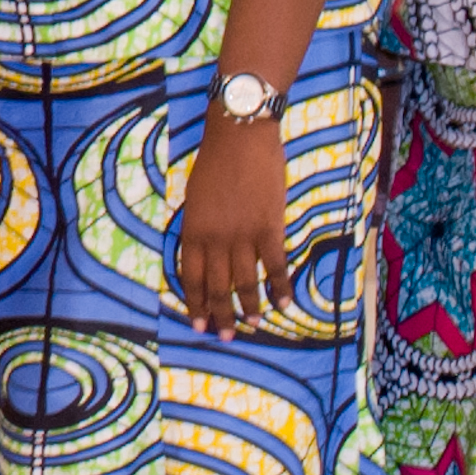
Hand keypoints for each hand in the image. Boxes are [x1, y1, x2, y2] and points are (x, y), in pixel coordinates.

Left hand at [170, 108, 288, 333]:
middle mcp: (215, 239)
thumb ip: (199, 229)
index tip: (198, 323)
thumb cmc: (214, 163)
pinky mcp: (270, 228)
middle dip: (219, 314)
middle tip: (223, 336)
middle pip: (217, 286)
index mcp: (192, 231)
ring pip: (245, 282)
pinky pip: (275, 266)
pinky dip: (280, 287)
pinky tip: (284, 304)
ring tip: (251, 326)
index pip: (191, 277)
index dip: (195, 303)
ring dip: (248, 308)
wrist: (240, 138)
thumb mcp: (194, 198)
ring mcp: (243, 235)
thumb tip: (206, 253)